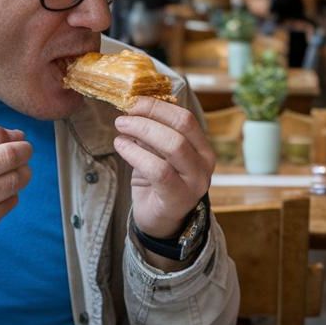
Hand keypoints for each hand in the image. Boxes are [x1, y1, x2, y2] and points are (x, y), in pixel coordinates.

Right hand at [0, 125, 32, 279]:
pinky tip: (1, 194)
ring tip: (18, 172)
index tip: (17, 138)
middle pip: (8, 156)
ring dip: (23, 173)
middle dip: (24, 151)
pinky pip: (8, 204)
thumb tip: (15, 136)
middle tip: (25, 153)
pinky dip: (11, 195)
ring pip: (14, 181)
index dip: (12, 135)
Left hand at [113, 96, 213, 238]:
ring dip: (142, 131)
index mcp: (202, 148)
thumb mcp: (158, 154)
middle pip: (181, 127)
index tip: (135, 102)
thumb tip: (133, 109)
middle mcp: (204, 163)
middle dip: (149, 116)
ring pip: (172, 145)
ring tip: (121, 129)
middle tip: (124, 116)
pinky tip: (121, 146)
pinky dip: (135, 154)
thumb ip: (152, 134)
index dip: (159, 107)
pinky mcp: (179, 198)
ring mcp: (195, 182)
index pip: (186, 118)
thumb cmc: (159, 184)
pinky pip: (157, 169)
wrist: (160, 221)